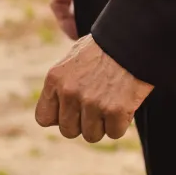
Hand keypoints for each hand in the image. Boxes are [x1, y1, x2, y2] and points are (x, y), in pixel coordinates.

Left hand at [35, 35, 152, 142]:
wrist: (132, 39)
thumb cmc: (104, 48)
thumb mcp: (73, 59)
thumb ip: (62, 83)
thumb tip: (57, 107)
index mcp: (55, 78)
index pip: (43, 118)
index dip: (59, 118)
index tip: (72, 111)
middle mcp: (69, 92)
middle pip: (68, 131)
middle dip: (83, 123)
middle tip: (96, 106)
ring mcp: (91, 103)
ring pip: (91, 135)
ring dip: (102, 124)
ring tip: (111, 101)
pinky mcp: (115, 111)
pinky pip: (114, 133)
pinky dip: (121, 123)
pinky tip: (124, 102)